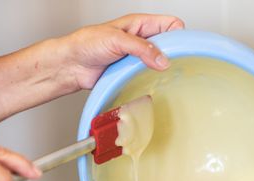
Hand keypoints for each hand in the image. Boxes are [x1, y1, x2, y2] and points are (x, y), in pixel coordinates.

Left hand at [62, 14, 184, 88]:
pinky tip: (151, 83)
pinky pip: (147, 76)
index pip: (170, 24)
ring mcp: (136, 57)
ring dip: (161, 70)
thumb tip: (162, 60)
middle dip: (172, 54)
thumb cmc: (87, 44)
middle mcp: (140, 40)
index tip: (181, 50)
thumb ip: (141, 48)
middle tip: (172, 66)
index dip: (178, 35)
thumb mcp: (117, 40)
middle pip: (168, 45)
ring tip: (163, 76)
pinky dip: (150, 80)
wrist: (72, 65)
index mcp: (140, 24)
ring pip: (158, 62)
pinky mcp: (130, 73)